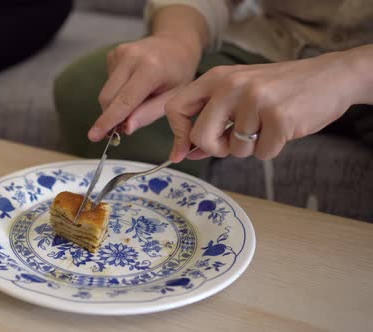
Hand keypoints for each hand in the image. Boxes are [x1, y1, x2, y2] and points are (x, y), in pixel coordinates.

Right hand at [88, 5, 208, 141]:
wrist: (176, 44)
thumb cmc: (178, 74)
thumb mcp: (174, 98)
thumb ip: (149, 114)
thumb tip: (125, 128)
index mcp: (150, 69)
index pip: (124, 101)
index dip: (108, 121)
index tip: (94, 136)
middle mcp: (131, 57)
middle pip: (108, 97)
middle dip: (111, 116)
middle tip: (124, 126)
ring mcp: (120, 53)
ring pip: (106, 91)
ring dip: (116, 103)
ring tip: (137, 99)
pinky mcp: (113, 54)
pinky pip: (108, 82)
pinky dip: (117, 91)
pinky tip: (133, 84)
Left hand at [165, 52, 355, 161]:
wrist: (330, 77)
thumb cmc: (279, 89)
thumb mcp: (238, 94)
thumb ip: (211, 119)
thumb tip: (184, 151)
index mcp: (216, 77)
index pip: (176, 108)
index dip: (179, 134)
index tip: (185, 151)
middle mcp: (231, 85)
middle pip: (201, 137)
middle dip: (216, 149)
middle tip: (235, 141)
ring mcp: (255, 100)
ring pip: (235, 150)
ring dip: (251, 147)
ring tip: (267, 125)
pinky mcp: (279, 117)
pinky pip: (262, 153)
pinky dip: (272, 149)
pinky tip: (283, 129)